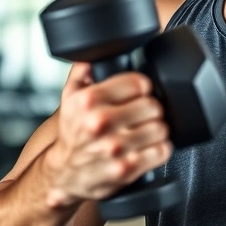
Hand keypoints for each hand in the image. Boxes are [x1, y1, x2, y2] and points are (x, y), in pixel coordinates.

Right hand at [42, 63, 171, 208]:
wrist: (64, 173)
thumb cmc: (72, 133)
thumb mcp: (70, 97)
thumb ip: (82, 70)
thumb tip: (94, 52)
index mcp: (88, 101)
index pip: (138, 83)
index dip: (142, 87)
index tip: (139, 93)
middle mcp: (101, 123)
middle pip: (153, 105)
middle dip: (151, 109)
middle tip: (143, 114)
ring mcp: (115, 148)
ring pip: (161, 128)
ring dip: (157, 129)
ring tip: (145, 130)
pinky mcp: (127, 169)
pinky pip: (162, 151)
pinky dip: (160, 148)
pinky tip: (147, 147)